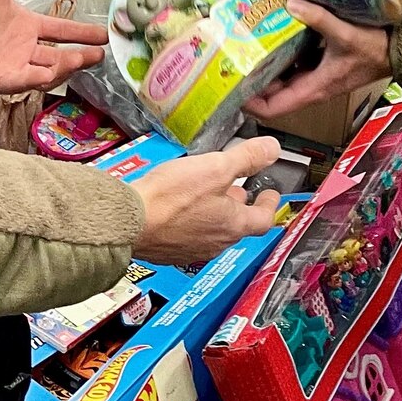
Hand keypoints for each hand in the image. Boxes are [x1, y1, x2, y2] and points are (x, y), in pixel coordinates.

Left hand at [0, 0, 106, 94]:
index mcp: (23, 22)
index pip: (59, 30)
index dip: (81, 33)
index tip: (103, 33)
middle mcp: (20, 46)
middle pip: (58, 54)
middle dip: (81, 54)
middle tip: (100, 52)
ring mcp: (8, 64)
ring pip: (45, 71)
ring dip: (65, 66)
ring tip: (82, 58)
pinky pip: (22, 82)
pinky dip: (38, 78)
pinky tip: (52, 70)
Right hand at [133, 137, 284, 266]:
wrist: (129, 222)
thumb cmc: (172, 197)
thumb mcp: (216, 167)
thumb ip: (247, 158)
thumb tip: (273, 149)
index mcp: (233, 225)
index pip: (263, 220)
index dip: (269, 204)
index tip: (270, 194)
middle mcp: (215, 243)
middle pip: (237, 225)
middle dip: (239, 206)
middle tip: (238, 190)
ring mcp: (191, 250)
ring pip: (212, 231)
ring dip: (216, 213)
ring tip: (208, 195)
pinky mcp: (168, 251)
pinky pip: (189, 236)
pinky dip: (192, 221)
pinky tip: (180, 208)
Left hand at [245, 0, 390, 121]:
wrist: (399, 52)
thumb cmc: (375, 50)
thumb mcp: (345, 33)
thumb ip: (318, 18)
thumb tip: (290, 4)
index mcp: (314, 88)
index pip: (274, 108)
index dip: (251, 103)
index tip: (232, 89)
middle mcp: (312, 88)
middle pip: (273, 94)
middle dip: (253, 81)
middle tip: (233, 61)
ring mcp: (317, 78)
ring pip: (284, 80)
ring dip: (267, 68)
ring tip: (247, 47)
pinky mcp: (323, 68)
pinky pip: (296, 67)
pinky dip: (283, 57)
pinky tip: (274, 37)